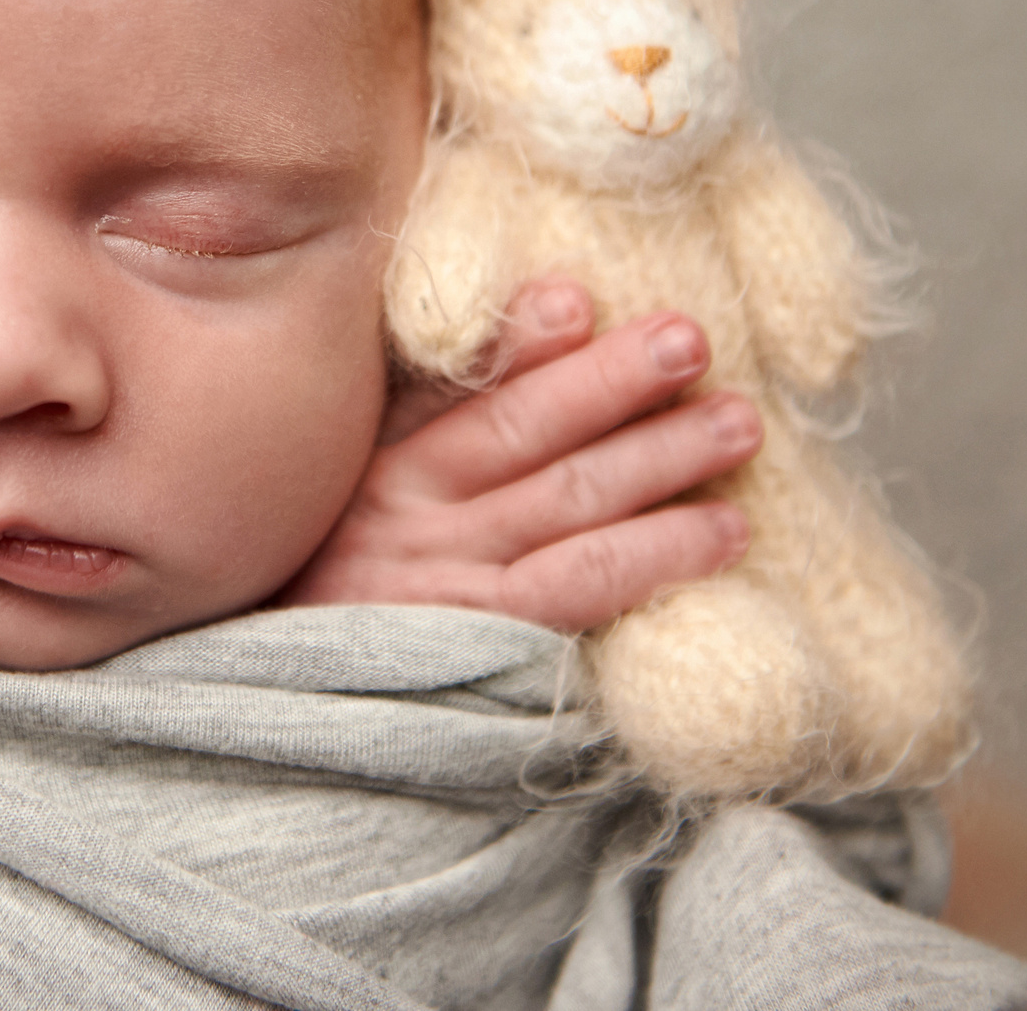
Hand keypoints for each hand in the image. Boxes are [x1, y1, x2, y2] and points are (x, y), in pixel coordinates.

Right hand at [276, 278, 759, 631]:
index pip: (449, 380)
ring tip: (738, 425)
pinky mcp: (483, 644)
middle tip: (691, 340)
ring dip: (660, 454)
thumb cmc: (333, 589)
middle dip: (611, 378)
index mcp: (370, 454)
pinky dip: (656, 551)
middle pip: (519, 427)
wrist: (287, 727)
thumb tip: (541, 320)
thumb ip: (420, 415)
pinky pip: (581, 586)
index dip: (518, 341)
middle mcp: (401, 506)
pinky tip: (722, 531)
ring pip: (566, 499)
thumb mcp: (348, 486)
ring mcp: (443, 578)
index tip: (577, 298)